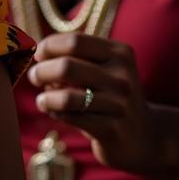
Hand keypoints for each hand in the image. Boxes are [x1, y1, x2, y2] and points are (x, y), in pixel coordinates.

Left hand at [28, 32, 155, 175]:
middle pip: (67, 66)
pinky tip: (55, 112)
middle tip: (34, 77)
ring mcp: (120, 105)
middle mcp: (123, 77)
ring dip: (45, 97)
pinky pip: (71, 117)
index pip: (74, 41)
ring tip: (42, 100)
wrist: (144, 138)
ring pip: (66, 96)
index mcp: (120, 54)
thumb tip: (34, 50)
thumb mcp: (102, 69)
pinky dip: (56, 113)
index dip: (49, 46)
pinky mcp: (113, 130)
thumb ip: (74, 56)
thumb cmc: (110, 96)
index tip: (38, 55)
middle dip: (42, 71)